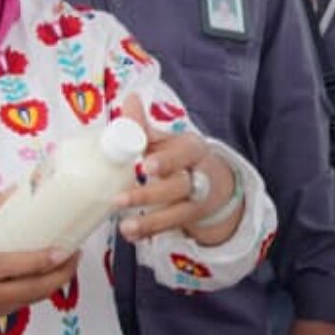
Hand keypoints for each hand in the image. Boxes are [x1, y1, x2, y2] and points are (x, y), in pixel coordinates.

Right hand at [0, 190, 81, 331]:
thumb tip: (14, 191)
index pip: (17, 266)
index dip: (44, 260)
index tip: (64, 249)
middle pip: (37, 288)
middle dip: (63, 273)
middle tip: (76, 253)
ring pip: (37, 297)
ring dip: (58, 281)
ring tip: (71, 261)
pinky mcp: (2, 315)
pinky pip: (30, 301)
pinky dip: (44, 288)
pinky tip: (53, 274)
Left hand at [111, 94, 236, 242]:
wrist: (214, 186)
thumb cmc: (181, 158)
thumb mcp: (168, 140)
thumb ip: (145, 125)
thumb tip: (129, 99)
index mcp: (192, 150)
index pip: (183, 154)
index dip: (166, 161)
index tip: (146, 166)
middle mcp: (197, 177)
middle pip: (179, 187)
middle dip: (150, 195)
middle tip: (119, 199)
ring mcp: (194, 202)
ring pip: (176, 213)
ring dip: (150, 221)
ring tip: (124, 226)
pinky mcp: (185, 220)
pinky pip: (168, 229)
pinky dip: (148, 233)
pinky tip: (130, 235)